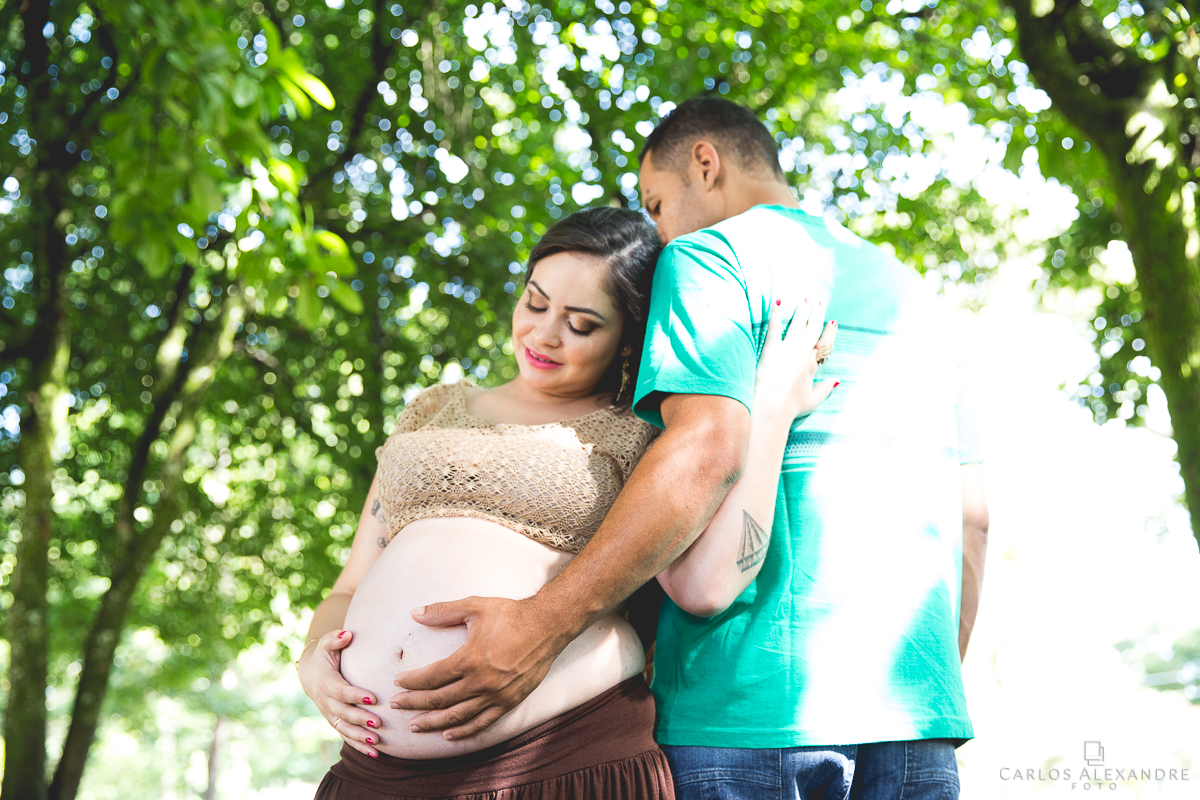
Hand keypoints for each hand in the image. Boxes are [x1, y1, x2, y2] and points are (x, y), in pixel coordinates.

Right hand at [297, 630, 383, 757]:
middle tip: (378, 723)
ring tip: (377, 743)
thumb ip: (335, 639)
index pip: (341, 691)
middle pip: (344, 713)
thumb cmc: (324, 655)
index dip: (355, 695)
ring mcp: (330, 714)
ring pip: (344, 729)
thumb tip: (347, 634)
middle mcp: (326, 702)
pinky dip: (359, 746)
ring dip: (360, 737)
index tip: (372, 697)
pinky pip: (346, 736)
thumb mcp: (326, 644)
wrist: (310, 674)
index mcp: (326, 683)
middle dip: (360, 719)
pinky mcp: (335, 722)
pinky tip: (376, 754)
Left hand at [391, 596, 566, 740]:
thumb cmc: (511, 614)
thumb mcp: (475, 606)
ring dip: (433, 723)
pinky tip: (449, 735)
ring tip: (415, 725)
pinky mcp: (509, 702)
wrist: (548, 625)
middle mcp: (480, 682)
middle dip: (414, 703)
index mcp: (469, 659)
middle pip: (439, 699)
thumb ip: (443, 611)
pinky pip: (482, 723)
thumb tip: (415, 613)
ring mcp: (496, 695)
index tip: (398, 682)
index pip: (431, 677)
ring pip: (457, 716)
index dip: (412, 682)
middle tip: (397, 705)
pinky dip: (464, 731)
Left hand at [753, 298, 838, 419]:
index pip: (825, 343)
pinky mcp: (771, 349)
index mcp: (813, 364)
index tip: (833, 322)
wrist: (772, 408)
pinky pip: (775, 327)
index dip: (830, 332)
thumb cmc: (791, 407)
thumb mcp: (812, 400)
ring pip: (797, 324)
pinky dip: (777, 313)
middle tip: (819, 302)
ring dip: (802, 310)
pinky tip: (779, 301)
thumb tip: (838, 381)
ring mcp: (787, 349)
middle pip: (813, 329)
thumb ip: (825, 389)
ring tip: (805, 299)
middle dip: (817, 314)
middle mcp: (802, 353)